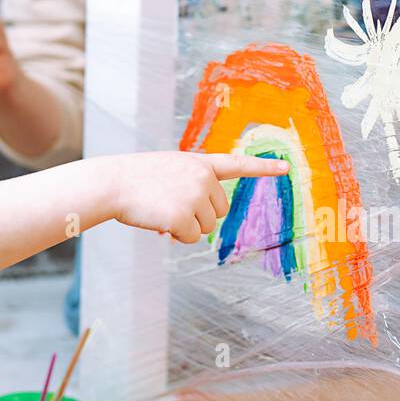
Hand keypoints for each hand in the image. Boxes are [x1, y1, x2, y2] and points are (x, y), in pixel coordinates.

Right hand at [100, 151, 289, 243]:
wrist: (113, 183)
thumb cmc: (136, 179)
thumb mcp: (169, 170)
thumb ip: (191, 184)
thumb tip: (195, 224)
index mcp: (199, 163)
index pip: (237, 164)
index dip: (262, 168)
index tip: (286, 168)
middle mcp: (202, 177)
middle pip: (219, 211)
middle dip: (199, 215)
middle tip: (170, 205)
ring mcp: (195, 196)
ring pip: (206, 227)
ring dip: (186, 226)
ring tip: (161, 209)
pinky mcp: (184, 216)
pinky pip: (190, 238)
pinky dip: (176, 236)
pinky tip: (159, 221)